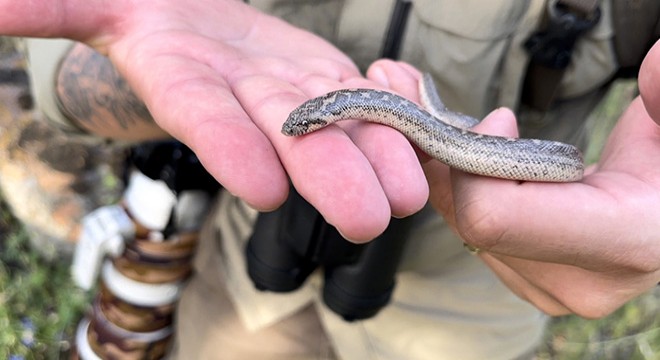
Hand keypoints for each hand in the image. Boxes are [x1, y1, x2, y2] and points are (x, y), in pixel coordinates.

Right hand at [1, 0, 428, 240]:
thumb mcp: (100, 5)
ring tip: (411, 188)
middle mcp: (247, 98)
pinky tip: (430, 130)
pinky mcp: (331, 76)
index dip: (232, 148)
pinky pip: (369, 93)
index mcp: (187, 81)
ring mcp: (295, 89)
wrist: (197, 16)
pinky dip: (400, 111)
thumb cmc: (150, 17)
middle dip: (327, 176)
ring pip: (340, 123)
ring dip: (378, 154)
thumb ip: (56, 8)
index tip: (263, 183)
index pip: (207, 120)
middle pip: (289, 139)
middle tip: (365, 218)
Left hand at [373, 46, 659, 316]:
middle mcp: (582, 284)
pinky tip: (501, 175)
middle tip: (485, 127)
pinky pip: (473, 240)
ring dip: (463, 181)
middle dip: (464, 166)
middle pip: (472, 224)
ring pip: (466, 232)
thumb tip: (653, 70)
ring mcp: (553, 293)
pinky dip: (471, 200)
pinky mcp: (533, 287)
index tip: (501, 120)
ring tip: (500, 147)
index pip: (492, 217)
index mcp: (624, 243)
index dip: (478, 159)